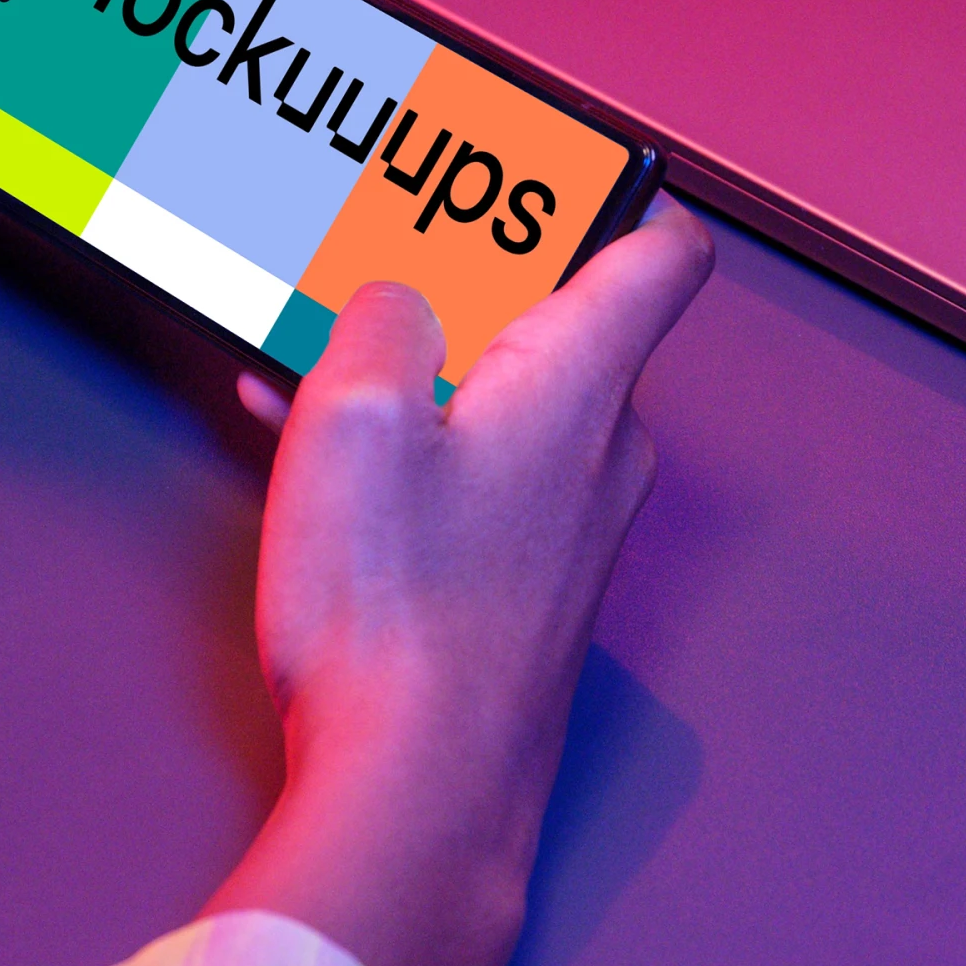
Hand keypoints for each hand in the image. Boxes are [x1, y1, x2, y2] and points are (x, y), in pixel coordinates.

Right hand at [201, 207, 714, 965]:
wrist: (417, 794)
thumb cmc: (397, 615)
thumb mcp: (356, 417)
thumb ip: (385, 320)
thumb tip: (401, 299)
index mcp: (582, 383)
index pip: (661, 255)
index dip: (612, 195)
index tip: (534, 171)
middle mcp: (600, 453)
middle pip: (559, 322)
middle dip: (460, 281)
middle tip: (369, 254)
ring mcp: (569, 530)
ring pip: (502, 403)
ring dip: (414, 368)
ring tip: (304, 352)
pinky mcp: (525, 591)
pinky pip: (477, 478)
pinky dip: (409, 447)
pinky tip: (311, 450)